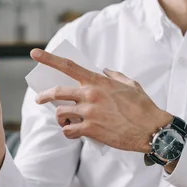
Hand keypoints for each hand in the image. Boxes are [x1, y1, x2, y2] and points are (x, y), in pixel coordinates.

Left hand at [31, 48, 172, 152]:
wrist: (151, 130)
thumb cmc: (143, 107)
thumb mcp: (130, 84)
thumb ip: (114, 76)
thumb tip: (104, 70)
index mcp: (98, 81)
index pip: (68, 66)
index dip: (49, 58)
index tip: (34, 54)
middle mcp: (90, 95)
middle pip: (57, 92)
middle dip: (44, 96)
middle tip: (39, 99)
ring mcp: (88, 113)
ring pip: (60, 113)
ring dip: (60, 118)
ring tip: (65, 121)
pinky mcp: (90, 130)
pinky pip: (68, 131)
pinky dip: (68, 132)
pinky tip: (73, 132)